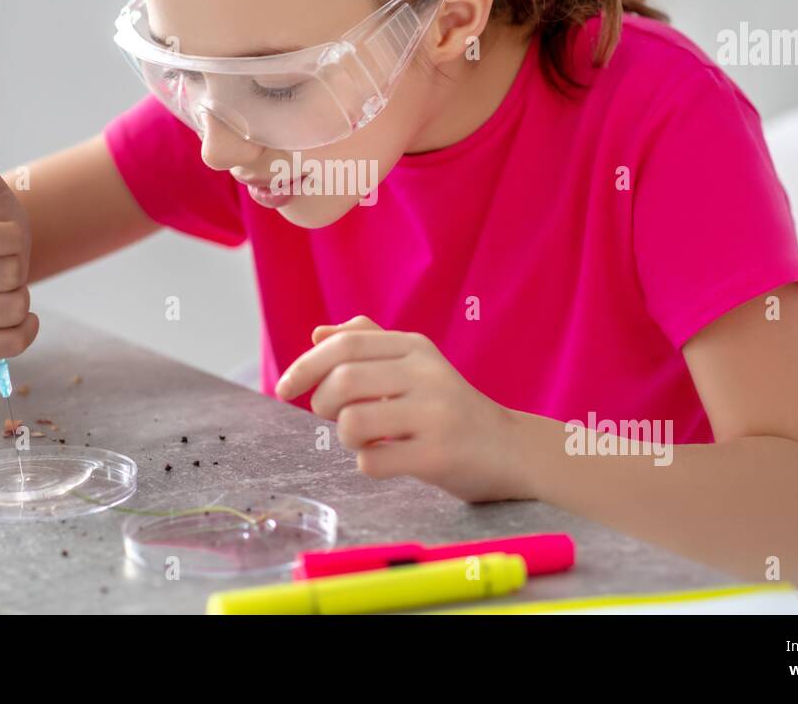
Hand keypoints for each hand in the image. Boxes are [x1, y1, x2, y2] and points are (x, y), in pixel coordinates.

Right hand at [0, 128, 37, 360]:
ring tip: (2, 284)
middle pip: (5, 277)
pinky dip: (25, 330)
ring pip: (12, 310)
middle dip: (17, 266)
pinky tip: (16, 314)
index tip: (5, 234)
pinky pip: (9, 345)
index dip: (10, 238)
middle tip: (0, 261)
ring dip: (21, 295)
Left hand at [275, 316, 524, 501]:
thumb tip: (318, 334)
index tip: (285, 388)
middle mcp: (426, 374)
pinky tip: (387, 459)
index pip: (346, 344)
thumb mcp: (417, 364)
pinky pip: (373, 461)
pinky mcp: (439, 455)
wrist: (512, 449)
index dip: (306, 365)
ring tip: (365, 439)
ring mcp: (435, 415)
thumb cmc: (451, 408)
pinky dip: (368, 464)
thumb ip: (370, 344)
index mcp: (415, 347)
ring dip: (345, 437)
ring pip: (352, 422)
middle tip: (329, 416)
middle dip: (321, 403)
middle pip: (342, 380)